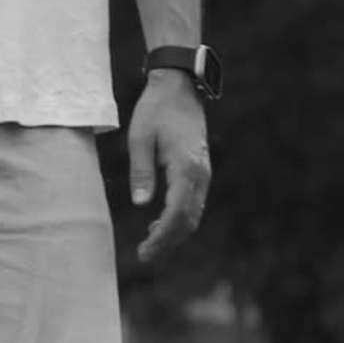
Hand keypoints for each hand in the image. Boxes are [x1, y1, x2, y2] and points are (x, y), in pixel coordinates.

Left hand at [125, 70, 212, 279]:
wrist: (179, 87)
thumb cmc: (156, 109)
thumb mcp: (140, 138)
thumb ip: (141, 172)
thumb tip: (141, 205)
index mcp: (186, 167)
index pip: (177, 213)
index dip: (162, 236)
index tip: (145, 250)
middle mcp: (200, 174)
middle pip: (189, 220)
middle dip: (168, 242)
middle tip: (144, 255)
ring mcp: (203, 173)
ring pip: (193, 214)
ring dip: (174, 233)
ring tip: (149, 246)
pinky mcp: (200, 171)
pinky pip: (193, 203)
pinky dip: (179, 220)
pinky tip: (158, 224)